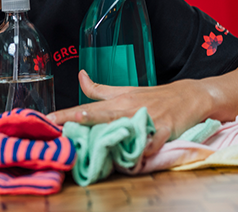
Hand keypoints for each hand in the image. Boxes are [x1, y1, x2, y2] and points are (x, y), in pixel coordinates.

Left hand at [47, 70, 211, 155]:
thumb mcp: (126, 91)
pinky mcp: (164, 130)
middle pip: (99, 115)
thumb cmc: (155, 96)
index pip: (88, 106)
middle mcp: (128, 108)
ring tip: (94, 148)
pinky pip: (149, 145)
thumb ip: (100, 89)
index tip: (48, 119)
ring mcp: (146, 119)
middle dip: (79, 121)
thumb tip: (80, 75)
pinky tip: (132, 161)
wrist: (189, 96)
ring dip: (109, 140)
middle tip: (59, 130)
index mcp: (118, 100)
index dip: (67, 113)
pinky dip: (140, 153)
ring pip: (123, 130)